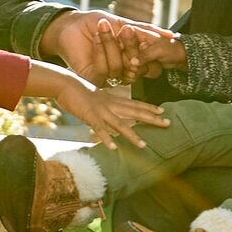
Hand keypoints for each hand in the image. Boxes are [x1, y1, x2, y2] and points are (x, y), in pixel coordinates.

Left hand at [45, 10, 178, 85]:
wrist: (71, 24)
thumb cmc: (95, 23)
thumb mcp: (124, 23)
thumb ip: (146, 31)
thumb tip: (171, 37)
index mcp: (131, 57)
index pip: (147, 61)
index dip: (146, 48)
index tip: (139, 31)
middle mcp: (122, 69)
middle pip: (136, 67)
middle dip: (130, 45)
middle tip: (124, 29)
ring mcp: (108, 76)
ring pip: (119, 68)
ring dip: (111, 45)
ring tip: (103, 26)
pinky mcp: (93, 79)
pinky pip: (104, 71)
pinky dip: (101, 51)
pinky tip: (96, 38)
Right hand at [54, 76, 170, 149]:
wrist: (64, 83)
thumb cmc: (77, 90)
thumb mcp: (94, 96)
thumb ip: (103, 103)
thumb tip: (107, 111)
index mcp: (112, 99)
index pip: (134, 104)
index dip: (149, 108)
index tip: (162, 111)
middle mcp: (110, 105)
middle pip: (135, 112)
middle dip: (152, 119)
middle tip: (168, 123)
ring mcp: (101, 111)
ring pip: (120, 125)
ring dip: (132, 136)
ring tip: (144, 146)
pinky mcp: (90, 116)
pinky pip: (100, 129)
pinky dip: (106, 139)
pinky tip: (114, 148)